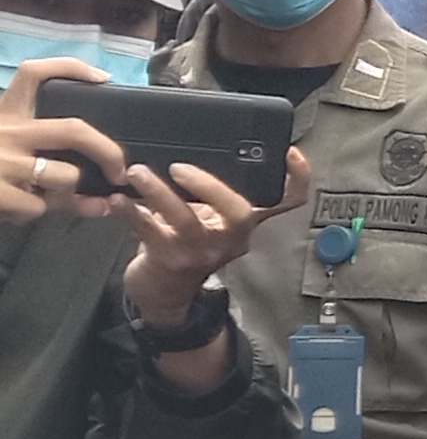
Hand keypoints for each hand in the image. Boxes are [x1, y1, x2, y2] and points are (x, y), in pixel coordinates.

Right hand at [0, 56, 129, 229]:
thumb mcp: (3, 145)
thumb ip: (44, 160)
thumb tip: (96, 188)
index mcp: (3, 115)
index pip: (34, 74)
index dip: (71, 68)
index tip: (102, 78)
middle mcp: (5, 133)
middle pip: (73, 129)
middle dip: (108, 150)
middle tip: (120, 170)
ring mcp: (1, 163)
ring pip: (65, 176)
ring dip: (69, 194)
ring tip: (51, 198)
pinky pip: (39, 207)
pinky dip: (36, 213)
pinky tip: (15, 210)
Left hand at [117, 147, 311, 327]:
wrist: (164, 291)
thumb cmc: (185, 244)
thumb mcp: (209, 217)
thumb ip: (210, 191)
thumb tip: (190, 147)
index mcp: (245, 222)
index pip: (287, 202)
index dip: (296, 179)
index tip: (291, 153)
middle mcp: (231, 237)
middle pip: (239, 211)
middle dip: (209, 185)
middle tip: (177, 167)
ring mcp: (201, 250)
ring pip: (187, 220)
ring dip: (159, 192)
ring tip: (137, 173)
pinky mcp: (170, 259)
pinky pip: (150, 231)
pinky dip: (131, 212)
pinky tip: (118, 199)